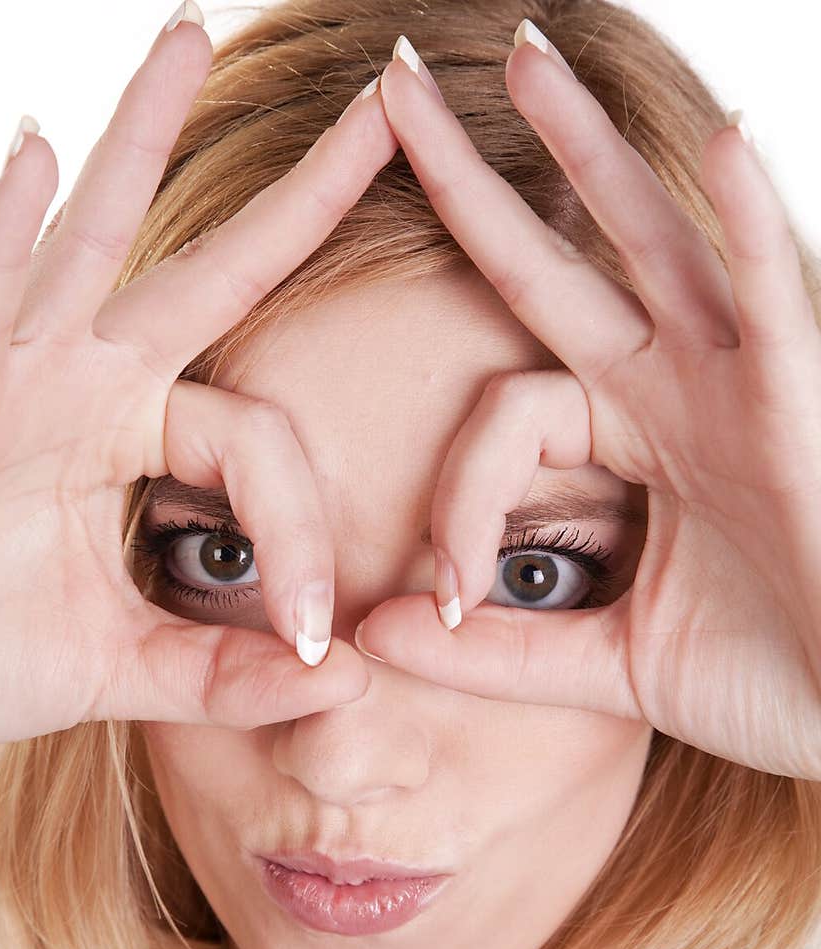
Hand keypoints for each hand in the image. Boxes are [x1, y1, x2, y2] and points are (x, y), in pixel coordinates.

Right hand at [0, 17, 394, 746]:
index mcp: (137, 440)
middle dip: (300, 200)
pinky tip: (28, 149)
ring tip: (190, 36)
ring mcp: (15, 371)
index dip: (303, 532)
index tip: (315, 633)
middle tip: (383, 105)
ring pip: (95, 241)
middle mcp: (87, 384)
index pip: (259, 441)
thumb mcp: (119, 667)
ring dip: (137, 140)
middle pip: (212, 274)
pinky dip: (3, 233)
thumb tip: (347, 684)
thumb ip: (223, 675)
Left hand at [353, 34, 820, 779]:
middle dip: (479, 184)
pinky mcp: (802, 416)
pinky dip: (753, 229)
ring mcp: (743, 390)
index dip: (458, 500)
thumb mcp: (609, 664)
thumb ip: (498, 652)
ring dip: (592, 151)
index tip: (447, 598)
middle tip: (398, 85)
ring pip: (659, 247)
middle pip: (562, 267)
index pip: (507, 417)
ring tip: (525, 54)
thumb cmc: (771, 680)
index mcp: (636, 445)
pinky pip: (776, 309)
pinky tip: (723, 141)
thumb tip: (375, 635)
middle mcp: (682, 396)